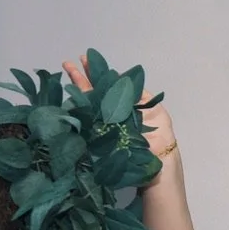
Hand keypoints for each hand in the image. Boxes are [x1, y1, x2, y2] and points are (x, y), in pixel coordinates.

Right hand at [63, 58, 178, 162]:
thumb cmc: (160, 142)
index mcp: (127, 107)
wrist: (157, 169)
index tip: (88, 59)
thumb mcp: (156, 113)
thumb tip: (119, 79)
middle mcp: (114, 115)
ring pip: (90, 102)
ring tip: (67, 68)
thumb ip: (139, 97)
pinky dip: (79, 104)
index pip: (111, 86)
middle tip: (72, 61)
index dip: (99, 73)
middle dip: (85, 76)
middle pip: (97, 92)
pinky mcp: (98, 138)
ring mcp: (104, 126)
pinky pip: (87, 118)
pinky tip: (70, 90)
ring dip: (78, 85)